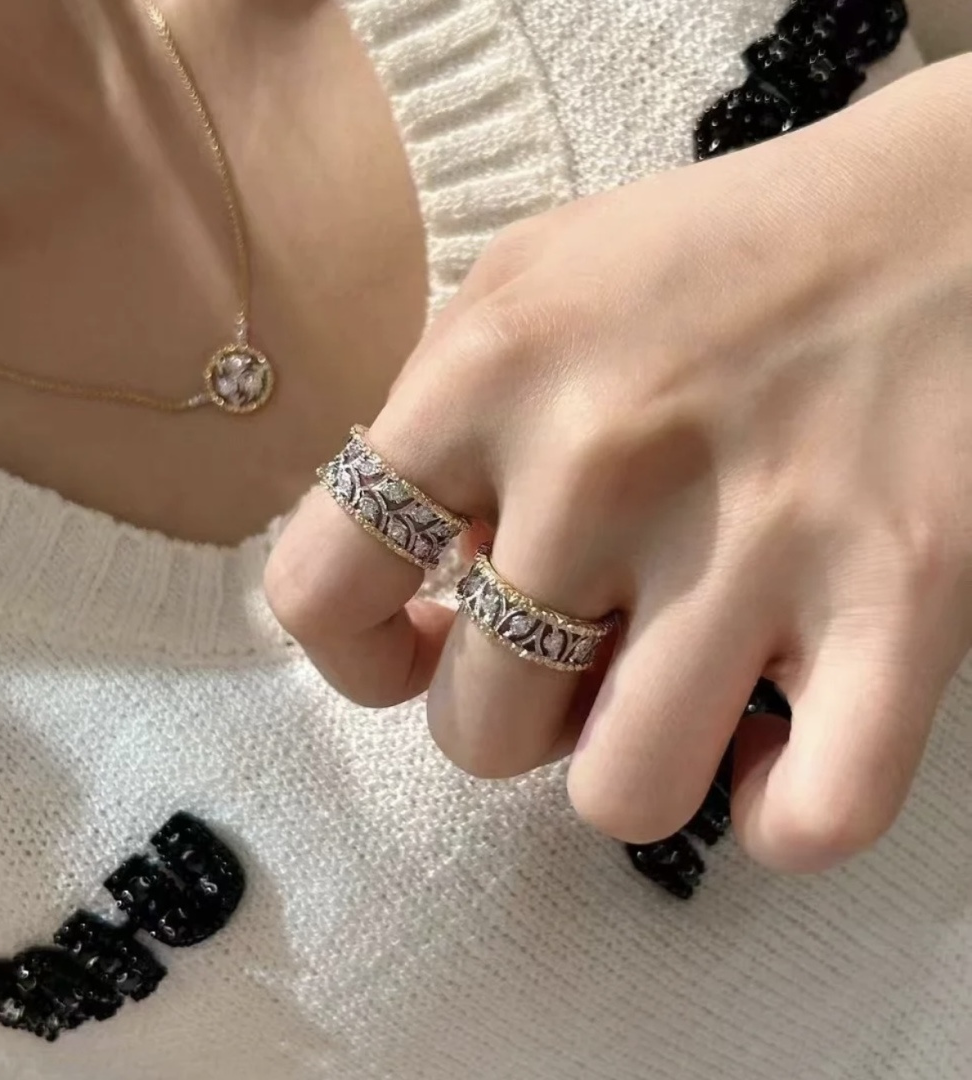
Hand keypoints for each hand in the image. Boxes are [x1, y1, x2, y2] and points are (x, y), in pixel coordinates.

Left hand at [266, 56, 971, 873]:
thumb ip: (435, 436)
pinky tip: (776, 742)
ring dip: (626, 759)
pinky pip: (810, 817)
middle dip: (515, 706)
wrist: (938, 217)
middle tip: (580, 636)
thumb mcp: (522, 292)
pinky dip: (779, 812)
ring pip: (619, 795)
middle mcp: (601, 460)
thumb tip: (408, 606)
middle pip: (478, 727)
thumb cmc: (709, 263)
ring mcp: (754, 541)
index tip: (417, 644)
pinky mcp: (901, 601)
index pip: (319, 591)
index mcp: (487, 373)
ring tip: (670, 680)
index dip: (356, 655)